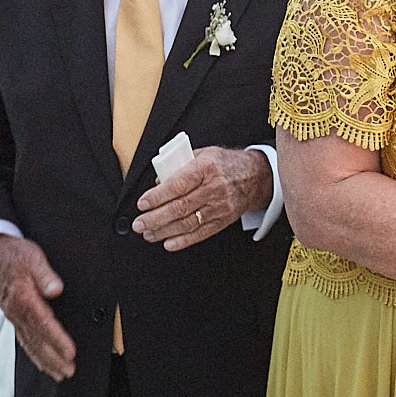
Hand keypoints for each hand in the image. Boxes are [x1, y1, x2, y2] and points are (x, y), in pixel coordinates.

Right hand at [0, 235, 75, 381]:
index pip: (43, 322)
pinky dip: (35, 355)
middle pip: (37, 339)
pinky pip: (25, 341)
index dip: (57, 339)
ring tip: (62, 374)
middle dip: (54, 357)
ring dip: (47, 361)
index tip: (71, 352)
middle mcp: (17, 312)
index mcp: (22, 296)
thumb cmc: (15, 254)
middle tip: (70, 371)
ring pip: (31, 344)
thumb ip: (45, 274)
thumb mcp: (31, 256)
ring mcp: (14, 317)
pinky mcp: (15, 319)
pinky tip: (45, 365)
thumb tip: (56, 290)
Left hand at [133, 147, 270, 249]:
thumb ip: (180, 165)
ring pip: (188, 222)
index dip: (158, 196)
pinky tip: (168, 242)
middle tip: (139, 223)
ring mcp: (220, 206)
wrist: (255, 176)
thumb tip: (159, 181)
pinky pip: (201, 233)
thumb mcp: (204, 154)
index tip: (143, 204)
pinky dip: (183, 240)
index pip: (178, 184)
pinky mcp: (223, 219)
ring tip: (148, 233)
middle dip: (155, 218)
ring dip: (164, 231)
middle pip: (180, 207)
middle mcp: (214, 188)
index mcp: (206, 167)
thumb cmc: (226, 164)